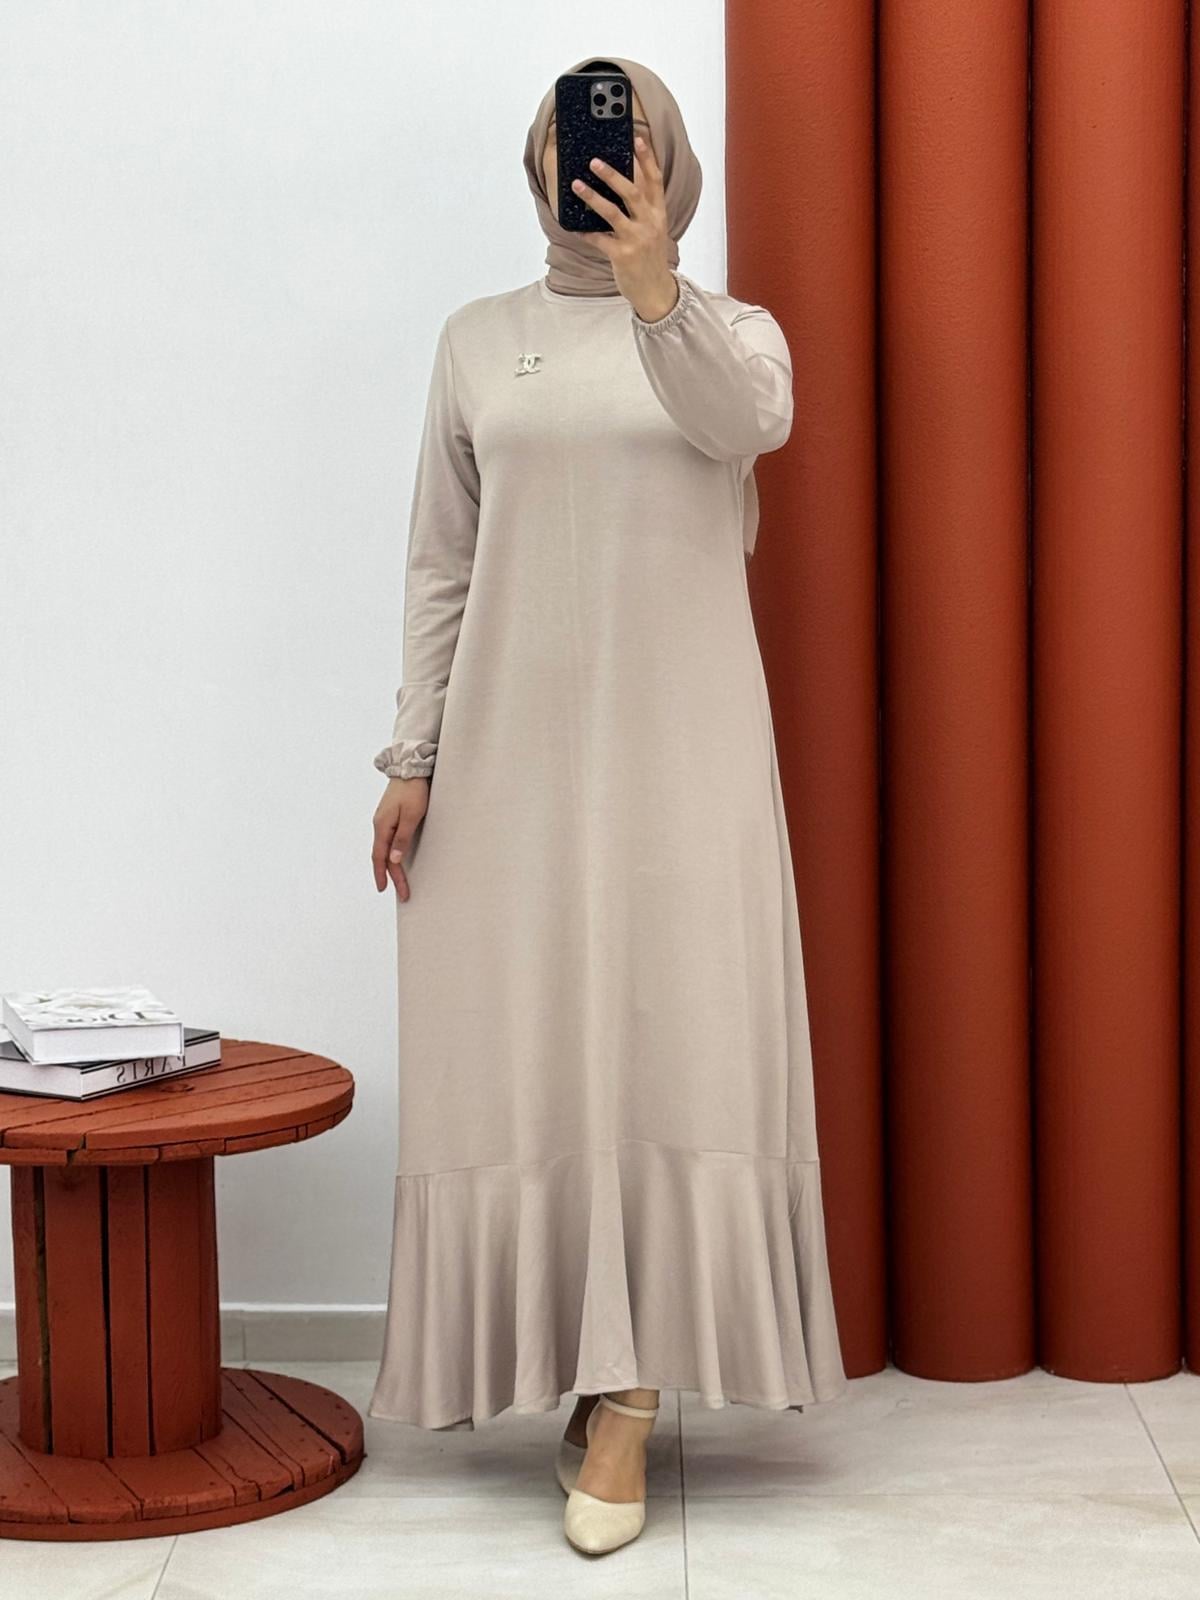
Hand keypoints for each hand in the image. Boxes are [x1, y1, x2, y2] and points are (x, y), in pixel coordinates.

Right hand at [371, 777, 428, 900]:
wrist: (410, 768)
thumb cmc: (413, 791)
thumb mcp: (412, 816)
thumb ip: (402, 838)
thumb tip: (393, 859)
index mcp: (382, 826)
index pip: (380, 857)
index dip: (382, 875)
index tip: (385, 890)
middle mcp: (380, 825)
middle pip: (383, 857)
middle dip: (392, 876)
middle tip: (402, 893)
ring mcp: (384, 820)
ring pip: (385, 849)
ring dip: (391, 867)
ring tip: (399, 882)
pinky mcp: (390, 816)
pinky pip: (388, 840)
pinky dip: (392, 854)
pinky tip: (396, 860)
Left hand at [570, 134, 679, 321]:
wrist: (656, 291)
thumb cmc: (650, 258)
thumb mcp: (654, 229)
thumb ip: (642, 209)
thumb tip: (621, 183)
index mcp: (658, 214)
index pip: (655, 180)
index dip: (647, 158)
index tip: (637, 138)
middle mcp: (650, 223)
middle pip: (632, 191)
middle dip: (613, 174)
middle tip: (595, 161)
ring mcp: (636, 239)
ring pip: (613, 213)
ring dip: (593, 197)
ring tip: (577, 184)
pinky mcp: (622, 255)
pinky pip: (600, 239)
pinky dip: (586, 232)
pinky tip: (574, 227)